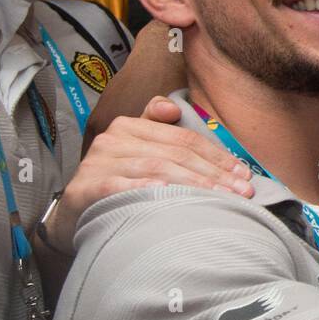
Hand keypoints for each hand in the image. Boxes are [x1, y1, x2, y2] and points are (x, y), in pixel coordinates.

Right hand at [48, 95, 253, 252]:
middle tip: (241, 193)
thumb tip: (173, 107)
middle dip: (213, 174)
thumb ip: (158, 128)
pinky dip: (144, 188)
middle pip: (175, 155)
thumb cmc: (117, 182)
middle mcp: (113, 139)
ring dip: (193, 185)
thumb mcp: (137, 151)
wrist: (76, 212)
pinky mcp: (85, 188)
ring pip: (155, 169)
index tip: (243, 174)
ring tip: (220, 199)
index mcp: (130, 126)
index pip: (183, 139)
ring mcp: (97, 163)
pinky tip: (166, 194)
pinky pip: (119, 186)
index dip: (217, 156)